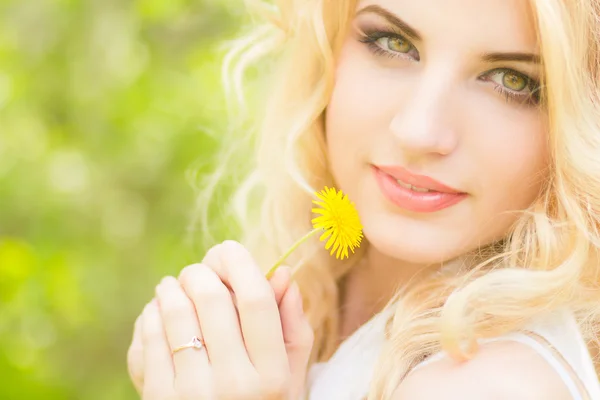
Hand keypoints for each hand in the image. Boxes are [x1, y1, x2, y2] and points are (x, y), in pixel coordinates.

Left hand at [127, 241, 313, 398]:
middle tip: (197, 273)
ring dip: (171, 288)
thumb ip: (292, 327)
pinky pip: (149, 336)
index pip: (256, 300)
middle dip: (199, 272)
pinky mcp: (158, 398)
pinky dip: (152, 314)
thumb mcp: (289, 377)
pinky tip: (158, 314)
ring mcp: (192, 393)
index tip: (228, 250)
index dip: (240, 263)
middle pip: (211, 298)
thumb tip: (281, 273)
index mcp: (272, 375)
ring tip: (173, 288)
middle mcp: (234, 384)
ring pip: (174, 312)